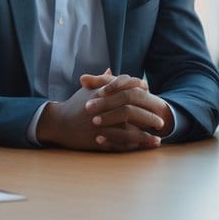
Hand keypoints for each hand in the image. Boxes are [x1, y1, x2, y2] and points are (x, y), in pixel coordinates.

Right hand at [36, 69, 166, 151]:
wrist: (58, 123)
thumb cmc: (75, 105)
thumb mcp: (87, 90)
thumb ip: (102, 80)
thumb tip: (112, 70)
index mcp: (102, 96)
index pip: (127, 92)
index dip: (142, 94)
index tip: (153, 96)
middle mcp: (102, 111)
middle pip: (131, 112)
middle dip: (148, 118)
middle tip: (161, 122)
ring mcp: (100, 127)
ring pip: (127, 132)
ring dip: (145, 137)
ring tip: (158, 140)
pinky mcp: (97, 141)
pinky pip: (119, 145)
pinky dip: (133, 147)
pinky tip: (143, 149)